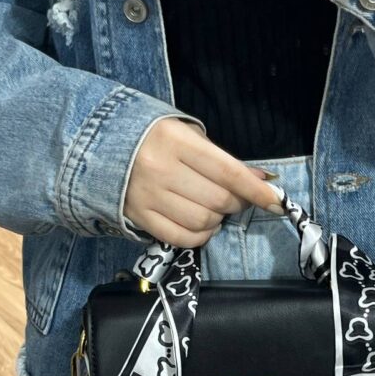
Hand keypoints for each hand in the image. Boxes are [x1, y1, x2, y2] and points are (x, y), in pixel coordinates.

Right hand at [123, 118, 281, 247]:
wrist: (98, 146)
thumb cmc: (153, 138)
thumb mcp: (188, 137)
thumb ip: (223, 160)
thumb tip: (262, 180)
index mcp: (176, 140)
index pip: (227, 171)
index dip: (255, 190)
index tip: (276, 202)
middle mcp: (160, 168)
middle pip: (218, 200)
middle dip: (236, 203)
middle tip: (234, 198)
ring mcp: (148, 195)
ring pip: (202, 221)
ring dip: (217, 220)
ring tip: (214, 210)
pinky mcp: (138, 217)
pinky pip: (180, 238)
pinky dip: (199, 236)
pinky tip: (201, 225)